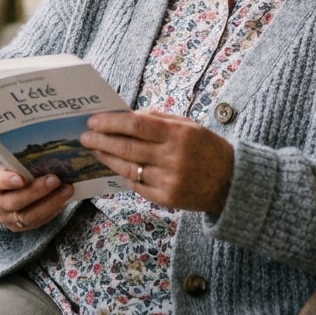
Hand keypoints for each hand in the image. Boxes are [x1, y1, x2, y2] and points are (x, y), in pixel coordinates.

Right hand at [0, 152, 73, 231]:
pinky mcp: (18, 224)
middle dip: (36, 192)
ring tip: (67, 190)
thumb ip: (5, 144)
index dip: (5, 181)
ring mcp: (5, 215)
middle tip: (54, 179)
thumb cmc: (0, 160)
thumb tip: (22, 125)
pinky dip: (52, 211)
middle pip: (14, 202)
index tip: (21, 178)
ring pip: (27, 216)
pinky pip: (36, 222)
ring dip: (49, 203)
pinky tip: (64, 199)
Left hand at [81, 110, 233, 212]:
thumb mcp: (188, 126)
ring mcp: (168, 180)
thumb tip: (126, 115)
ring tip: (94, 150)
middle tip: (84, 136)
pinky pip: (136, 185)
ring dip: (106, 158)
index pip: (136, 124)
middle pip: (127, 147)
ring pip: (127, 168)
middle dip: (100, 140)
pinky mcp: (166, 199)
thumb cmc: (206, 148)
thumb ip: (158, 119)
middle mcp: (172, 157)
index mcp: (177, 134)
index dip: (111, 122)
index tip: (93, 119)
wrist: (231, 183)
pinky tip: (115, 167)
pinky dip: (124, 175)